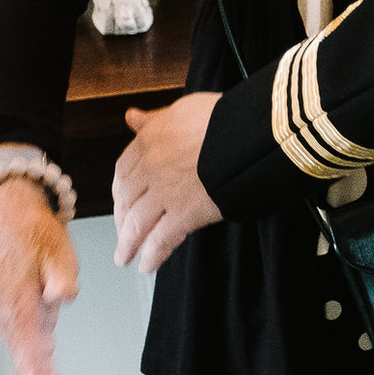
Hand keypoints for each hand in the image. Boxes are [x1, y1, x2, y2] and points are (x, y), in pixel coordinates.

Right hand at [0, 180, 97, 374]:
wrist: (17, 223)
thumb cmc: (37, 237)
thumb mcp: (55, 251)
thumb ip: (61, 277)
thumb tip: (66, 296)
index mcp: (20, 314)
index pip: (29, 359)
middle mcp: (15, 329)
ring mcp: (19, 332)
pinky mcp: (28, 330)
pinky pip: (42, 366)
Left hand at [111, 94, 223, 275]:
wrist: (254, 134)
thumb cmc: (226, 118)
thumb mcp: (185, 109)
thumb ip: (156, 119)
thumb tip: (132, 118)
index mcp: (150, 140)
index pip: (123, 170)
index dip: (120, 191)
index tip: (121, 202)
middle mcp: (152, 167)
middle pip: (126, 200)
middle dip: (121, 220)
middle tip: (122, 233)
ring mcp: (167, 192)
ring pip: (137, 223)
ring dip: (128, 244)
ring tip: (125, 258)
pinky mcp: (186, 212)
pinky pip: (162, 238)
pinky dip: (152, 255)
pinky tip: (148, 265)